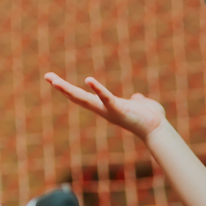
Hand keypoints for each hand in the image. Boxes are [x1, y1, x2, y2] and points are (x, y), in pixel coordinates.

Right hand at [44, 73, 164, 139]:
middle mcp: (103, 109)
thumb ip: (137, 100)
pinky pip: (106, 97)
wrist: (158, 129)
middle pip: (78, 97)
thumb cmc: (150, 118)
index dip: (70, 89)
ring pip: (84, 99)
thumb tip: (138, 98)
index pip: (84, 96)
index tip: (55, 80)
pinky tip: (88, 79)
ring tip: (54, 81)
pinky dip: (98, 89)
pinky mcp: (119, 109)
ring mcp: (109, 110)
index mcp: (106, 106)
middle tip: (47, 76)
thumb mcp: (140, 105)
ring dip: (68, 90)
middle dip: (62, 87)